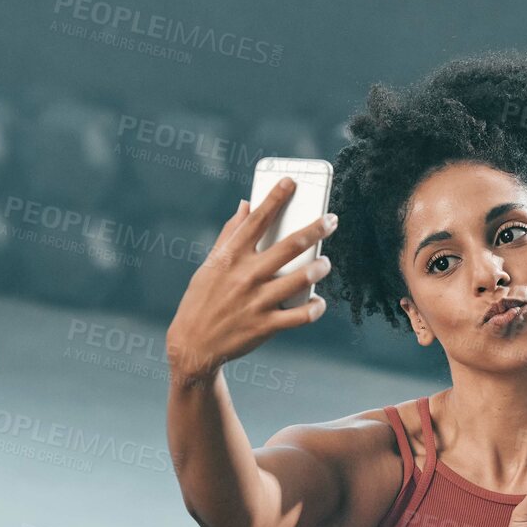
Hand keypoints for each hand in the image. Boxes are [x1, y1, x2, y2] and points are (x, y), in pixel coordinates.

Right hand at [165, 177, 336, 384]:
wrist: (194, 344)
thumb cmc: (203, 300)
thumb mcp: (210, 265)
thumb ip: (230, 235)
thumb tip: (245, 205)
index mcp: (231, 256)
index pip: (257, 220)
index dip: (275, 198)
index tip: (291, 182)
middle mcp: (246, 276)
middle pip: (288, 246)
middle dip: (315, 229)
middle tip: (332, 220)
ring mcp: (257, 302)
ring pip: (299, 279)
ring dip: (318, 268)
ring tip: (325, 263)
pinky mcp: (265, 326)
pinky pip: (299, 316)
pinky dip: (314, 308)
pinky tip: (319, 302)